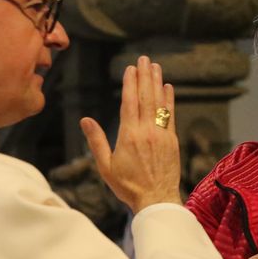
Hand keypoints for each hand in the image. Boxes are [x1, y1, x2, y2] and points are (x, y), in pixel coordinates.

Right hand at [80, 56, 180, 211]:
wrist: (156, 199)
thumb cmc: (128, 186)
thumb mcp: (106, 166)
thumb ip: (96, 141)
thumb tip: (85, 119)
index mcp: (129, 135)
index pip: (129, 102)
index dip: (130, 83)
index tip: (130, 68)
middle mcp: (147, 131)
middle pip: (146, 97)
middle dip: (144, 76)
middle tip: (144, 59)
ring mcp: (162, 134)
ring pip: (159, 103)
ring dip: (157, 83)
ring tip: (156, 67)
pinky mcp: (172, 140)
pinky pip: (171, 115)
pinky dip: (170, 100)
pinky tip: (168, 88)